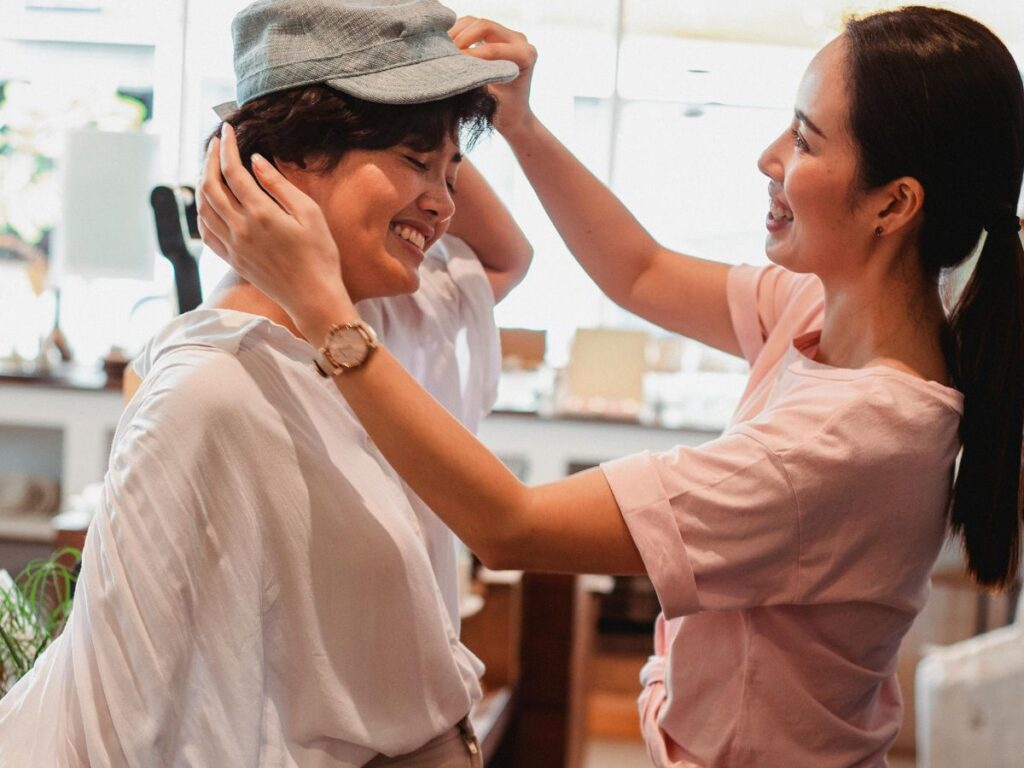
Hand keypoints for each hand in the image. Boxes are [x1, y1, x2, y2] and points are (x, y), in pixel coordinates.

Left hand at [196, 124, 354, 335]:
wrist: (314, 298)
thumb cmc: (320, 256)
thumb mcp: (310, 214)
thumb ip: (280, 186)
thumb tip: (256, 162)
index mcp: (261, 214)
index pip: (233, 171)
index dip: (227, 147)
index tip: (227, 130)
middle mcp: (240, 229)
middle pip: (210, 186)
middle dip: (209, 159)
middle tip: (216, 143)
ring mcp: (233, 247)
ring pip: (203, 208)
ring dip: (203, 183)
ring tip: (211, 168)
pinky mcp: (233, 260)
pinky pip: (206, 232)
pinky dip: (203, 213)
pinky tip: (210, 204)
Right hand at [450, 17, 537, 139]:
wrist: (511, 113)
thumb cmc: (504, 111)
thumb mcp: (491, 97)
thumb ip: (478, 77)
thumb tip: (455, 63)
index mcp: (525, 55)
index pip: (493, 49)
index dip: (470, 55)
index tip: (452, 64)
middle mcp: (519, 41)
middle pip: (485, 26)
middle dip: (462, 39)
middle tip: (447, 55)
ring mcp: (507, 35)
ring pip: (476, 22)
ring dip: (457, 34)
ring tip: (445, 50)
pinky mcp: (494, 35)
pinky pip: (472, 25)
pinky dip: (457, 33)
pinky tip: (447, 46)